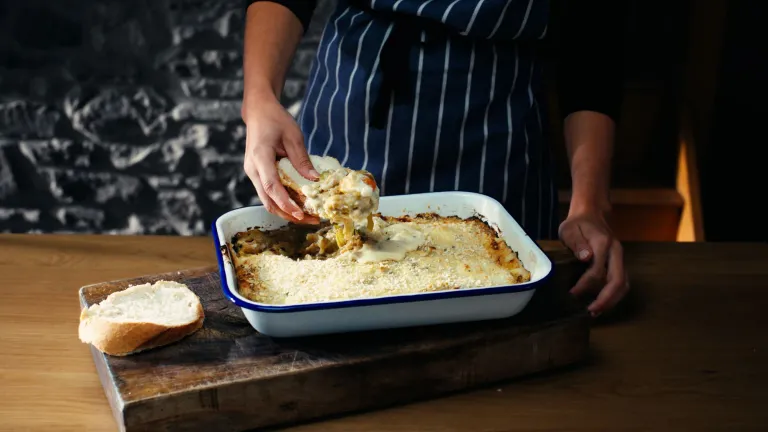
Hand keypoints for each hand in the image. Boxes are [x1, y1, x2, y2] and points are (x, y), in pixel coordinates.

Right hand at [242, 93, 319, 223]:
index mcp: (260, 157)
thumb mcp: (293, 136)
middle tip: (310, 220)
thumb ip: (302, 159)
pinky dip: (282, 202)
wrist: (258, 112)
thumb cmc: (276, 119)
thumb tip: (315, 180)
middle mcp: (252, 169)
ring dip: (285, 211)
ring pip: (267, 200)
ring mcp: (253, 173)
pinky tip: (298, 205)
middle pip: (268, 200)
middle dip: (288, 214)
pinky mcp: (257, 175)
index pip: (272, 187)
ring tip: (307, 217)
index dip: (286, 203)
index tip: (301, 214)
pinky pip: (268, 194)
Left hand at [559, 210, 628, 316]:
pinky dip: (614, 295)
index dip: (585, 285)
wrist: (591, 213)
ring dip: (612, 300)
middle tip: (591, 311)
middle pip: (618, 281)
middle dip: (606, 299)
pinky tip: (602, 302)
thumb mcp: (570, 229)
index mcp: (604, 244)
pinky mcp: (619, 262)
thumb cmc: (577, 223)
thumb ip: (577, 243)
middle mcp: (616, 252)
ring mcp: (620, 258)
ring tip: (596, 311)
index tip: (572, 293)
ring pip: (624, 283)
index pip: (597, 271)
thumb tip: (586, 258)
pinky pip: (622, 281)